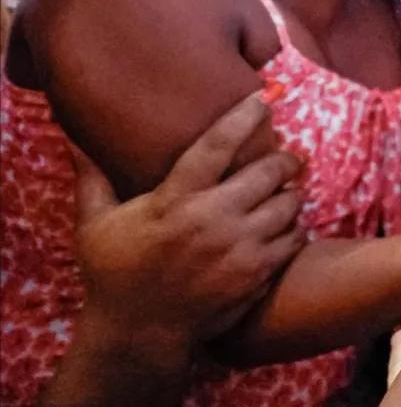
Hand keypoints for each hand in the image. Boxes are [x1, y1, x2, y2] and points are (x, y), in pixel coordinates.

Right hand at [71, 90, 305, 343]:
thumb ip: (92, 179)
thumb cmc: (114, 275)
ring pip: (289, 205)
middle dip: (284, 158)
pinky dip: (294, 230)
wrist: (138, 334)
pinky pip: (293, 241)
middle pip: (268, 171)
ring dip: (292, 194)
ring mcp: (240, 250)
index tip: (262, 98)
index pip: (217, 145)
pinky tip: (286, 226)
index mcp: (175, 200)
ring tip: (288, 191)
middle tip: (288, 156)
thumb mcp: (96, 225)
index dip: (243, 117)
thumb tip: (73, 139)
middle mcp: (213, 220)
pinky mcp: (257, 276)